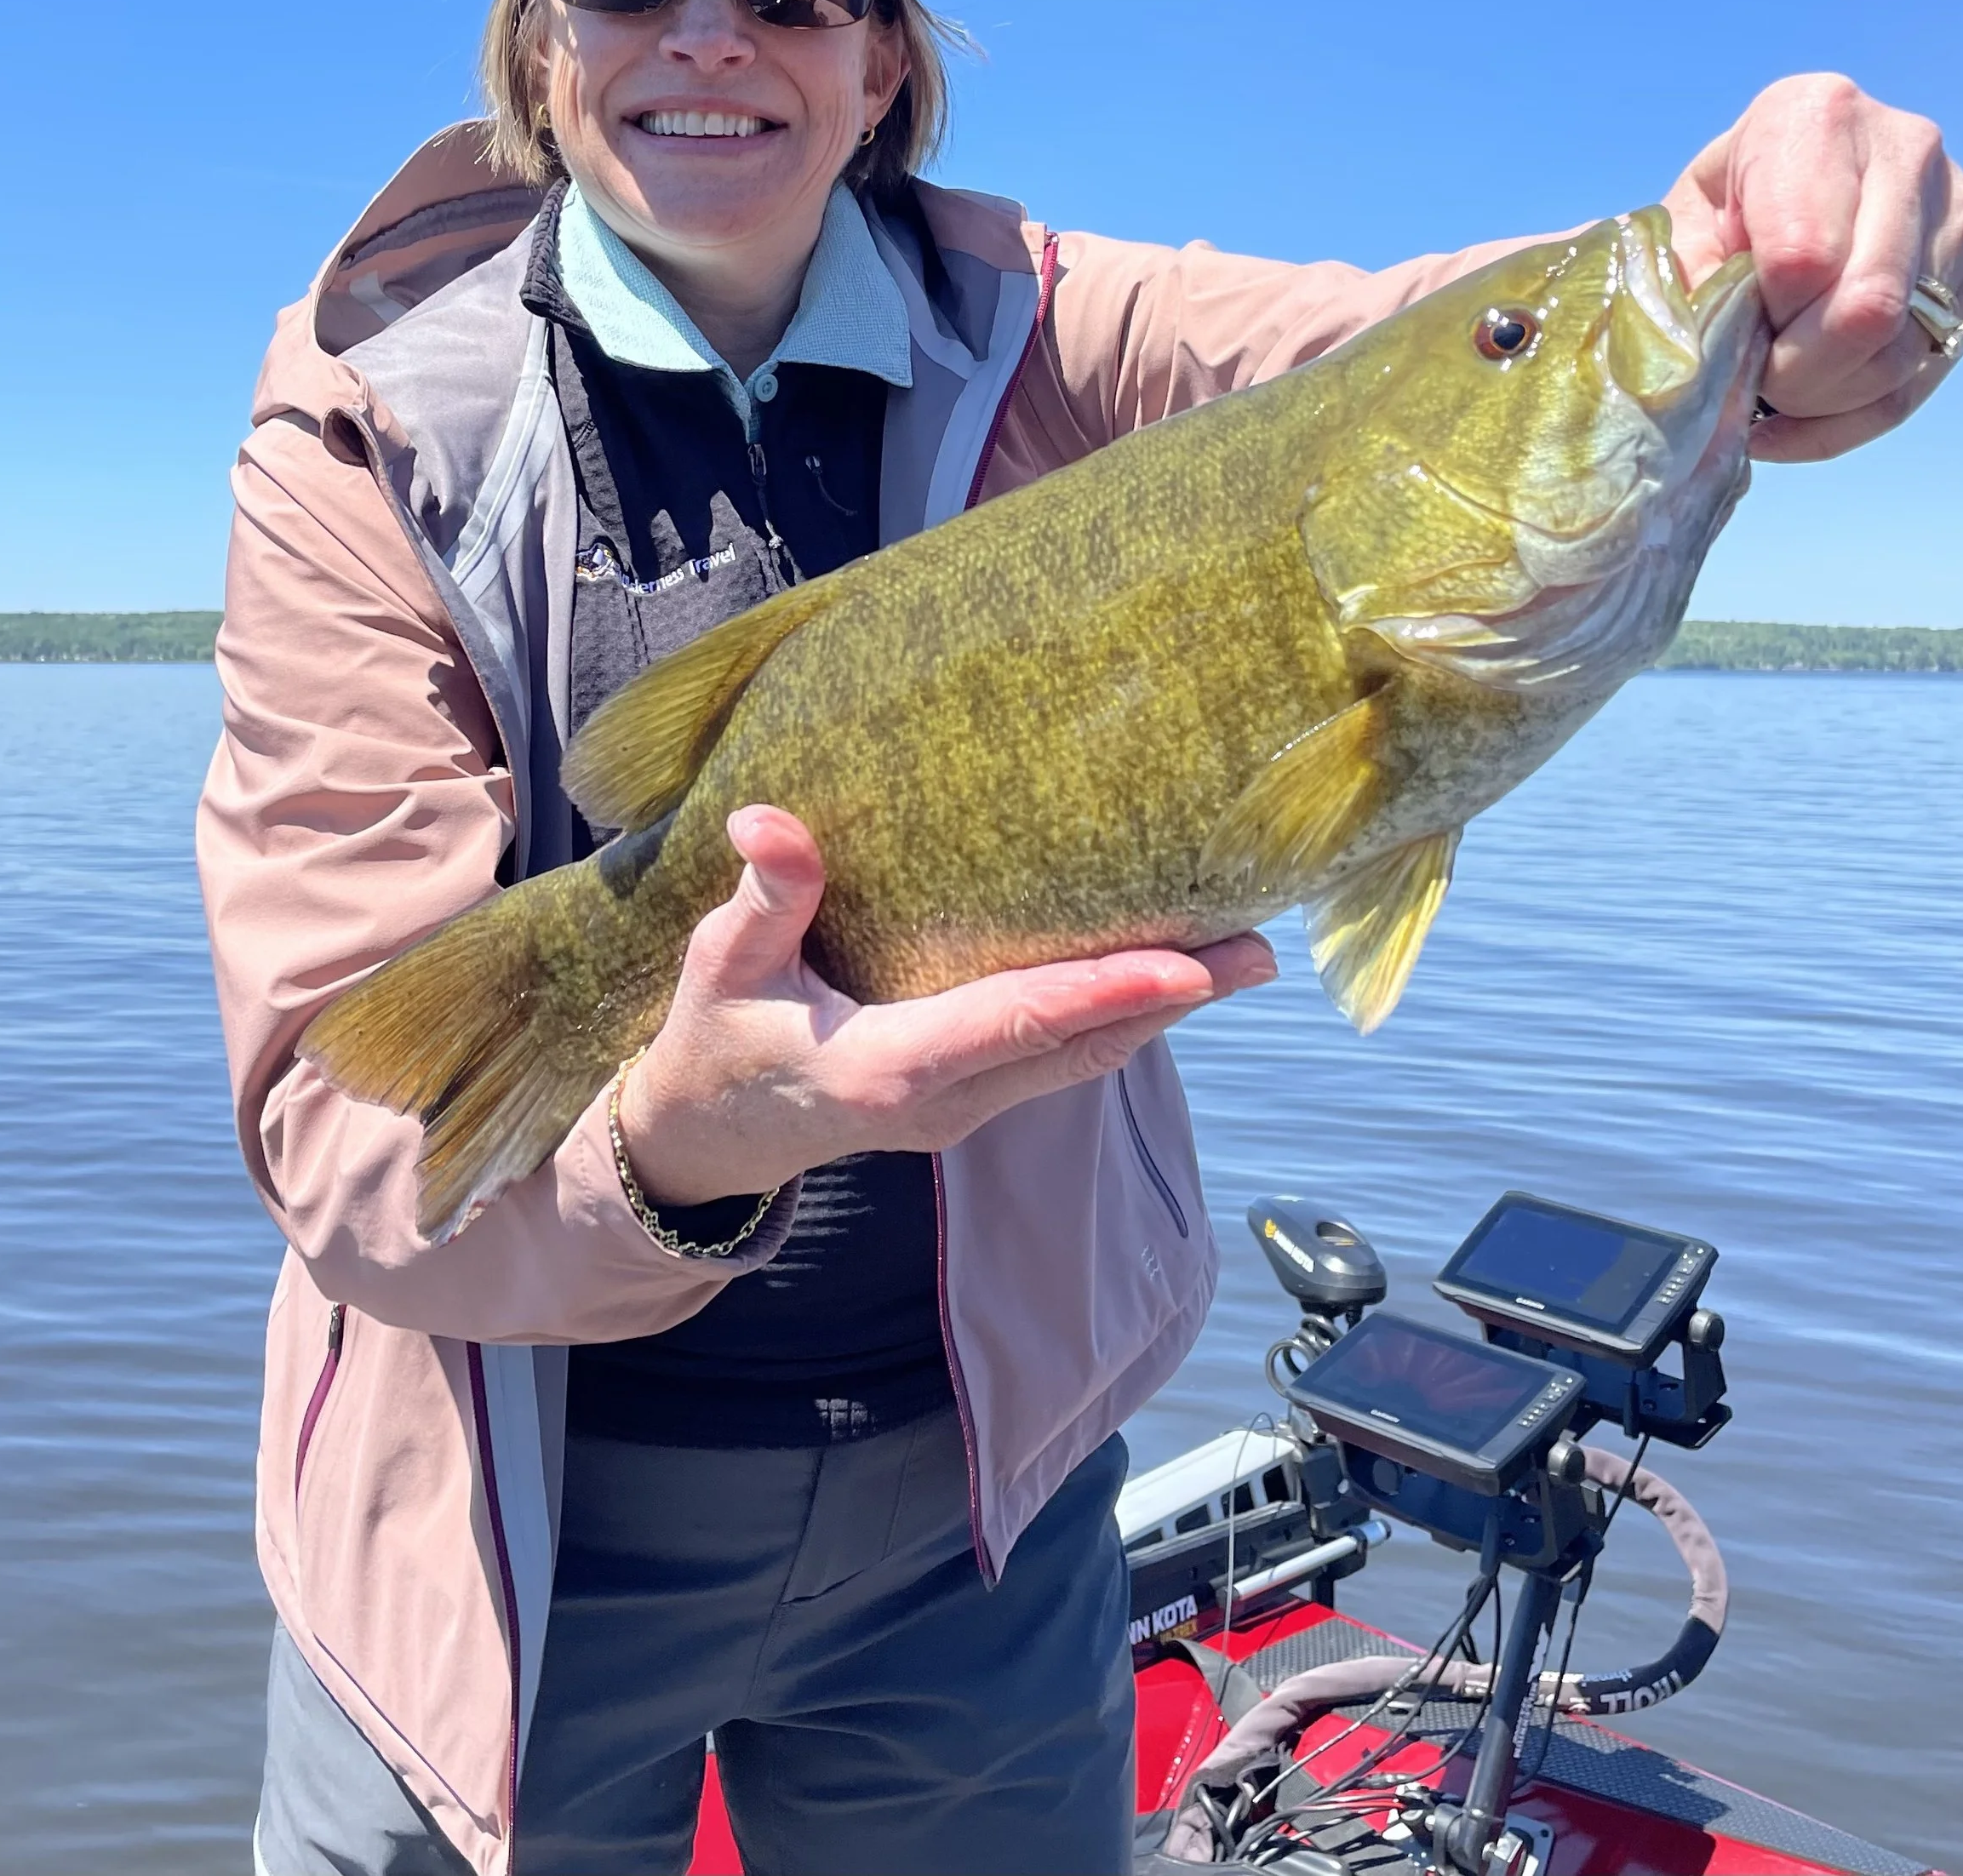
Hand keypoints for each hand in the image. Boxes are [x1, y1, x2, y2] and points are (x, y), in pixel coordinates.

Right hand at [617, 805, 1277, 1208]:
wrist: (705, 1142)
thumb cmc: (715, 1043)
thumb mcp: (721, 968)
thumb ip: (763, 899)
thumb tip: (770, 819)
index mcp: (888, 1072)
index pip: (1015, 1023)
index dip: (1103, 994)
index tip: (1186, 966)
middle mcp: (947, 1104)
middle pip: (1079, 1050)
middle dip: (1171, 1001)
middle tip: (1257, 949)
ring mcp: (965, 1112)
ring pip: (1084, 1063)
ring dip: (1162, 1012)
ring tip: (1240, 955)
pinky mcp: (973, 1101)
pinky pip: (1063, 1061)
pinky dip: (1121, 1019)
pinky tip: (1167, 978)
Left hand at [1662, 73, 1962, 462]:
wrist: (1784, 183)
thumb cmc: (1720, 209)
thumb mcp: (1679, 228)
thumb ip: (1682, 283)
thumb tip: (1694, 365)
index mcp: (1816, 115)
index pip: (1804, 256)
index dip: (1763, 319)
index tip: (1735, 330)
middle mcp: (1906, 149)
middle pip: (1867, 308)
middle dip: (1797, 374)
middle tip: (1754, 382)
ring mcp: (1956, 213)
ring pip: (1899, 354)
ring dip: (1823, 400)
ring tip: (1773, 391)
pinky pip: (1919, 382)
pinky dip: (1849, 420)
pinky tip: (1798, 421)